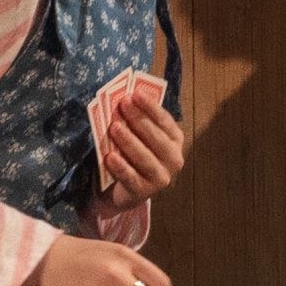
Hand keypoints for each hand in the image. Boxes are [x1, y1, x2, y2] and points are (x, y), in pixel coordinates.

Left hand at [100, 93, 185, 210]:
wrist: (126, 189)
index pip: (164, 121)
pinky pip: (131, 178)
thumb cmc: (133, 155)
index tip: (136, 93)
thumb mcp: (138, 136)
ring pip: (144, 158)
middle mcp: (174, 159)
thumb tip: (124, 99)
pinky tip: (110, 157)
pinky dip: (121, 167)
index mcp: (175, 140)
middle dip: (138, 120)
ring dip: (129, 141)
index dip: (150, 107)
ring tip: (114, 128)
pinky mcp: (144, 192)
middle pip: (156, 138)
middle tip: (122, 105)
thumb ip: (137, 121)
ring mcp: (161, 178)